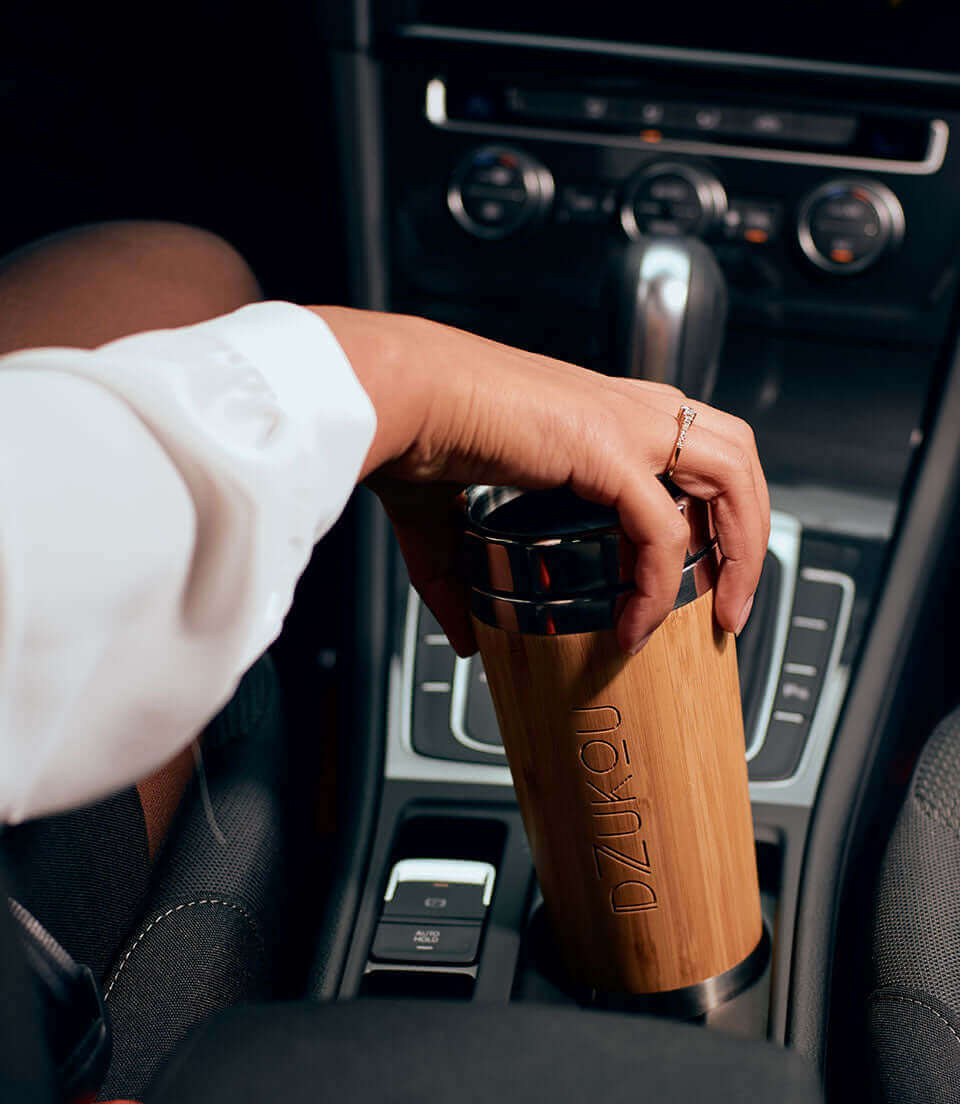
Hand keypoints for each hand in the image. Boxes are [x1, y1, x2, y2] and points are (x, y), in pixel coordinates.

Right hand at [314, 306, 768, 656]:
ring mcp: (621, 423)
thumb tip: (462, 634)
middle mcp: (624, 409)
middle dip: (750, 528)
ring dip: (740, 547)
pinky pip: (661, 528)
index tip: (700, 574)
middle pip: (736, 453)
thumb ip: (455, 578)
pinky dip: (658, 585)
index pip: (691, 448)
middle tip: (732, 598)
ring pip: (731, 473)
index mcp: (599, 413)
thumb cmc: (410, 432)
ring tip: (723, 611)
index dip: (712, 509)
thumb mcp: (440, 521)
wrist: (389, 394)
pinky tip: (636, 625)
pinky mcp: (604, 449)